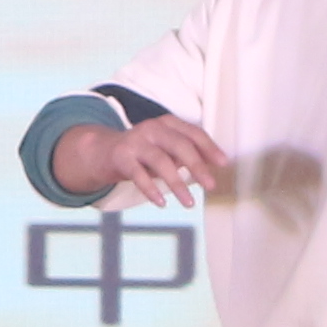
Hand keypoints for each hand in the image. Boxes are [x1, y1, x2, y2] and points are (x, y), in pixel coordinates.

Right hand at [63, 112, 230, 206]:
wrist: (103, 152)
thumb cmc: (142, 153)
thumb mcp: (165, 150)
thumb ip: (185, 156)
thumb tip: (212, 168)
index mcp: (167, 124)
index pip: (193, 133)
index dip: (210, 148)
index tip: (223, 163)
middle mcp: (152, 128)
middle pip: (179, 145)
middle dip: (197, 166)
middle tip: (210, 185)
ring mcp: (135, 141)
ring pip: (160, 161)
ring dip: (177, 183)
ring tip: (189, 203)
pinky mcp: (121, 157)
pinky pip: (138, 175)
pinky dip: (151, 189)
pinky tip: (161, 202)